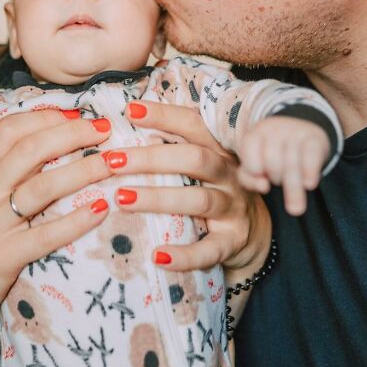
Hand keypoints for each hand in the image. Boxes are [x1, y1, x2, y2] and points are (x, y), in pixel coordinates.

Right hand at [0, 109, 112, 323]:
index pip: (10, 130)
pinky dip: (75, 220)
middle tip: (104, 131)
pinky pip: (44, 235)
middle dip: (72, 134)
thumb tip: (53, 143)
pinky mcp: (2, 257)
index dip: (46, 117)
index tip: (79, 114)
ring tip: (112, 163)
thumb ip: (7, 173)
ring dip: (82, 171)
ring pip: (41, 188)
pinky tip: (101, 208)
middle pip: (30, 149)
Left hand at [103, 100, 271, 276]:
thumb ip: (172, 145)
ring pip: (198, 200)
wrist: (254, 233)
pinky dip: (185, 255)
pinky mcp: (233, 242)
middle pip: (193, 159)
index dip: (163, 115)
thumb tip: (126, 120)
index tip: (130, 110)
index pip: (192, 125)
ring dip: (158, 198)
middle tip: (112, 161)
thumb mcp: (200, 162)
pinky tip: (157, 256)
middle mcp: (227, 174)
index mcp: (216, 149)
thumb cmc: (212, 188)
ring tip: (121, 199)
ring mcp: (233, 208)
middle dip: (151, 158)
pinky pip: (209, 250)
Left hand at [236, 116, 328, 215]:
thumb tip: (264, 187)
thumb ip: (248, 178)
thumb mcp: (256, 161)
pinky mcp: (315, 139)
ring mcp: (296, 133)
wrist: (305, 129)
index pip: (250, 156)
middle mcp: (275, 130)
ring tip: (296, 208)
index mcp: (256, 134)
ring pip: (292, 164)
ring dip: (292, 188)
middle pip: (272, 162)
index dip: (254, 172)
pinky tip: (309, 185)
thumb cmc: (275, 152)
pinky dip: (309, 172)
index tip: (262, 176)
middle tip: (279, 181)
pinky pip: (311, 157)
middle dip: (276, 178)